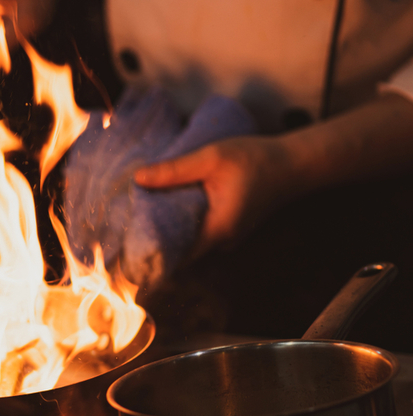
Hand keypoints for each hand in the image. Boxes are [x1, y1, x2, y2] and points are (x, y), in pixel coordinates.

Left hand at [134, 136, 291, 254]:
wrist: (293, 164)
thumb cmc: (255, 159)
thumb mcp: (211, 157)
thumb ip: (175, 170)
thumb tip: (138, 179)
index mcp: (216, 230)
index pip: (175, 257)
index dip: (149, 253)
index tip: (125, 246)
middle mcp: (220, 242)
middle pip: (178, 251)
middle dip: (152, 240)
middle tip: (123, 227)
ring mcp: (224, 238)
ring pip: (187, 242)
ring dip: (166, 231)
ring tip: (137, 215)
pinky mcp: (225, 228)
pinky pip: (197, 232)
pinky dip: (180, 224)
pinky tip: (163, 208)